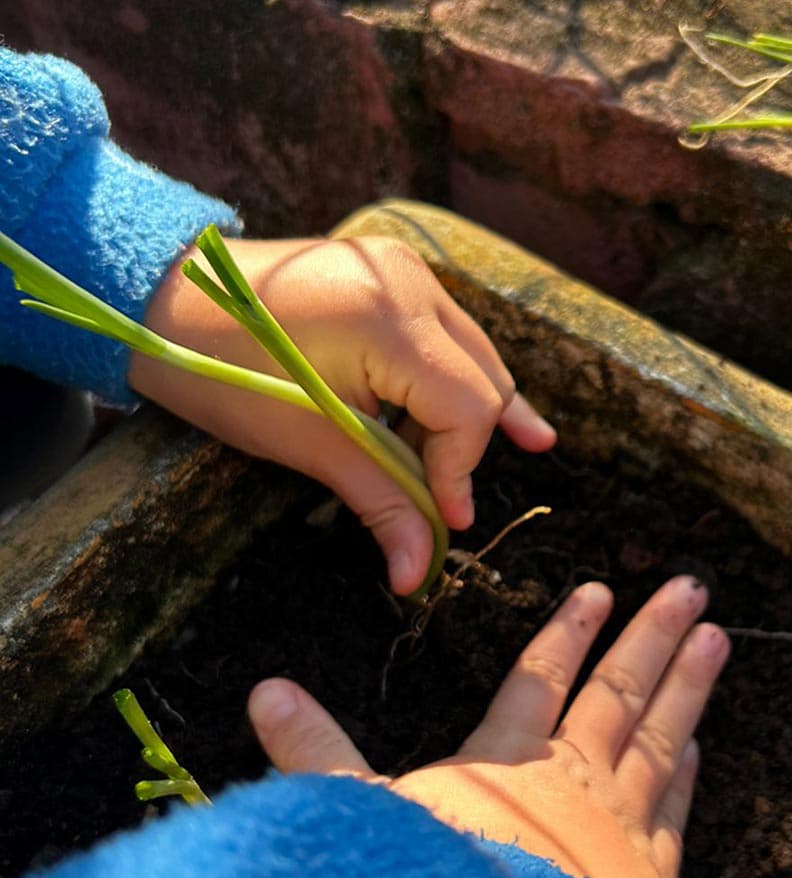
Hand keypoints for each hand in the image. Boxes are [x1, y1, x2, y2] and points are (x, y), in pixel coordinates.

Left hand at [130, 235, 555, 594]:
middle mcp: (410, 284)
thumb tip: (416, 575)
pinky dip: (456, 381)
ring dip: (468, 417)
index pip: (467, 405)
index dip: (461, 469)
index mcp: (388, 320)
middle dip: (466, 448)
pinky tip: (512, 417)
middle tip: (444, 505)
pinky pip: (448, 337)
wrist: (163, 298)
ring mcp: (404, 271)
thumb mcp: (307, 443)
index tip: (443, 521)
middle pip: (481, 380)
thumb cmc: (226, 370)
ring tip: (504, 456)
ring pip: (473, 357)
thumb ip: (379, 501)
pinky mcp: (393, 275)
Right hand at [247, 576, 728, 877]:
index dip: (567, 631)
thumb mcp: (356, 822)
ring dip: (688, 686)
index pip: (539, 677)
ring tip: (718, 638)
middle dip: (652, 635)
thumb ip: (317, 755)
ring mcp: (616, 827)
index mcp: (503, 761)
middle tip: (692, 588)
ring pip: (659, 738)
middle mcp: (568, 781)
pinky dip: (687, 777)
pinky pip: (675, 814)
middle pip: (618, 692)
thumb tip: (264, 690)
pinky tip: (699, 748)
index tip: (596, 591)